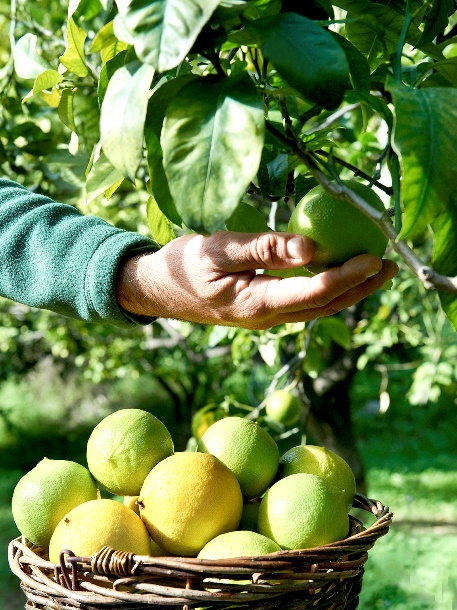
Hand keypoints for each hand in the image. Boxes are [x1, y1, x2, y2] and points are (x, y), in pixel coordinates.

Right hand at [116, 231, 397, 328]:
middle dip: (360, 289)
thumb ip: (264, 248)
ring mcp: (266, 318)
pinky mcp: (263, 311)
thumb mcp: (219, 248)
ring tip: (376, 272)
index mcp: (257, 303)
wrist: (159, 291)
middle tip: (390, 266)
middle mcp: (267, 318)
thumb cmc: (184, 265)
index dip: (348, 276)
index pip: (314, 293)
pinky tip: (339, 273)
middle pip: (325, 307)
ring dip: (349, 292)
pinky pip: (304, 303)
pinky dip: (328, 290)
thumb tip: (312, 247)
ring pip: (317, 309)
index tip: (374, 258)